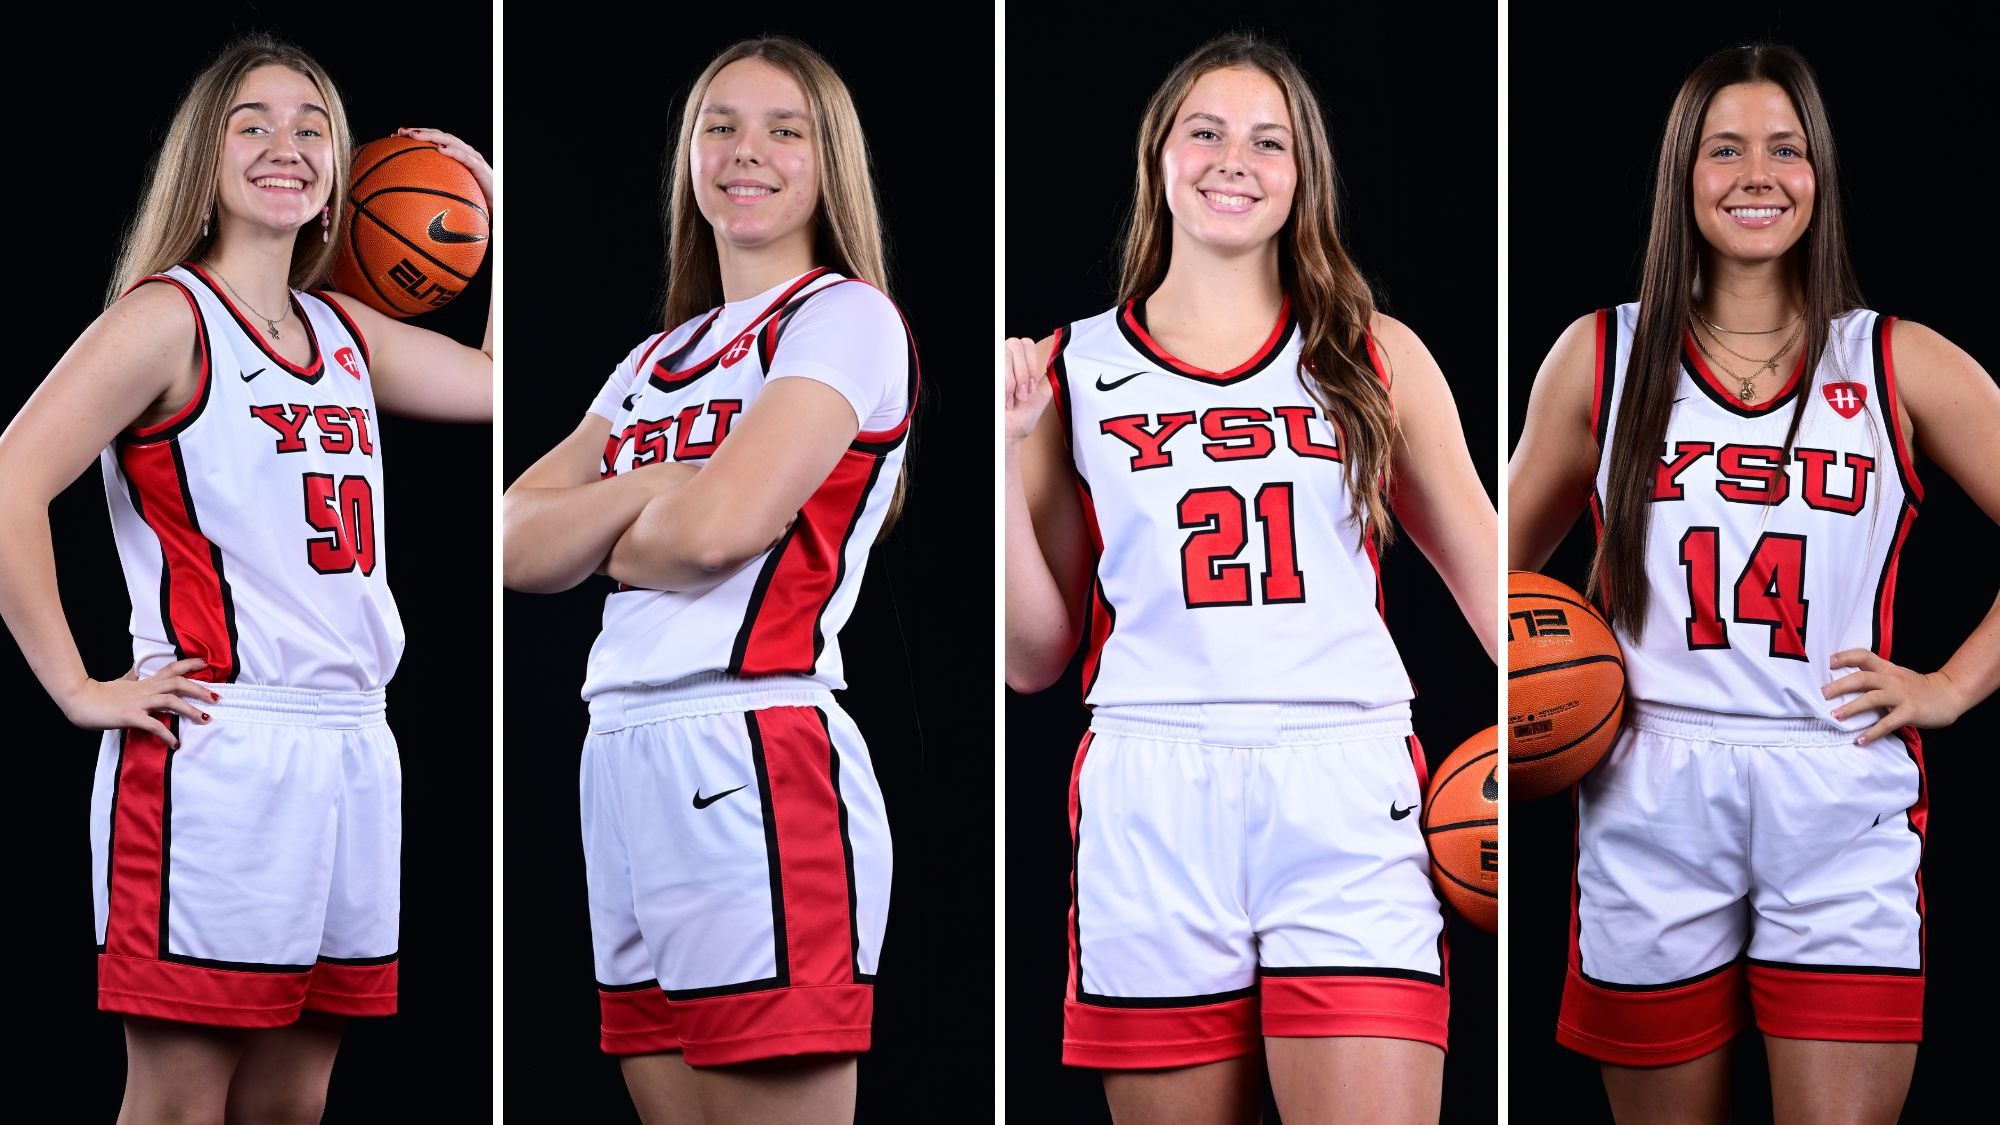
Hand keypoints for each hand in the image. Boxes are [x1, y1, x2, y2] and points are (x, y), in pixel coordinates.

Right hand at [57, 657, 214, 747]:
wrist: (79, 700)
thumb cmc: (99, 694)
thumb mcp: (120, 683)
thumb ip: (131, 678)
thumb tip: (134, 670)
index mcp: (144, 682)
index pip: (171, 669)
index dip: (189, 664)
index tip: (205, 662)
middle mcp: (145, 689)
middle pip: (178, 683)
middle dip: (199, 689)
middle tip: (217, 697)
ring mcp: (138, 702)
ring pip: (171, 700)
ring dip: (191, 710)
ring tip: (206, 719)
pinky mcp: (130, 716)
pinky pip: (153, 725)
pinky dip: (167, 734)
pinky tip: (175, 743)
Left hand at [396, 127, 493, 209]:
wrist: (497, 209)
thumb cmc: (473, 203)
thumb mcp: (449, 195)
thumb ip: (432, 191)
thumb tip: (405, 198)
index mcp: (454, 158)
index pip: (433, 141)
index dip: (415, 136)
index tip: (394, 136)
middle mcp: (463, 154)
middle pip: (440, 136)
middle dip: (419, 131)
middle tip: (400, 132)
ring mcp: (472, 158)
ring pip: (451, 141)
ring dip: (432, 136)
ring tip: (415, 135)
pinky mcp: (480, 167)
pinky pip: (466, 157)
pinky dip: (453, 151)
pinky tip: (440, 149)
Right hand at [1004, 337, 1053, 449]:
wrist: (1009, 433)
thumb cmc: (1022, 417)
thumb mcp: (1043, 392)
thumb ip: (1049, 375)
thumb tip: (1058, 358)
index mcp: (1018, 363)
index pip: (1026, 343)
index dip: (1031, 363)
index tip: (1032, 385)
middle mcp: (1004, 362)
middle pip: (1015, 344)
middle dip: (1023, 372)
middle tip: (1022, 393)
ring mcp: (996, 367)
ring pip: (1005, 354)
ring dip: (1013, 381)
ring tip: (1012, 398)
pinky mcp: (991, 373)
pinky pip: (999, 367)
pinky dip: (1004, 386)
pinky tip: (1004, 399)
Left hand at [1824, 649, 1967, 744]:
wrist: (1949, 694)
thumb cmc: (1916, 687)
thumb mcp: (1895, 675)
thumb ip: (1875, 676)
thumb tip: (1843, 682)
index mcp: (1887, 669)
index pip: (1864, 655)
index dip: (1846, 657)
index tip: (1829, 662)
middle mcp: (1892, 680)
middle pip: (1863, 678)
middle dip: (1841, 685)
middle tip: (1823, 693)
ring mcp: (1901, 695)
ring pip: (1872, 698)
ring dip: (1852, 708)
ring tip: (1835, 716)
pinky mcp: (1910, 712)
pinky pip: (1888, 723)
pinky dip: (1873, 732)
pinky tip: (1860, 740)